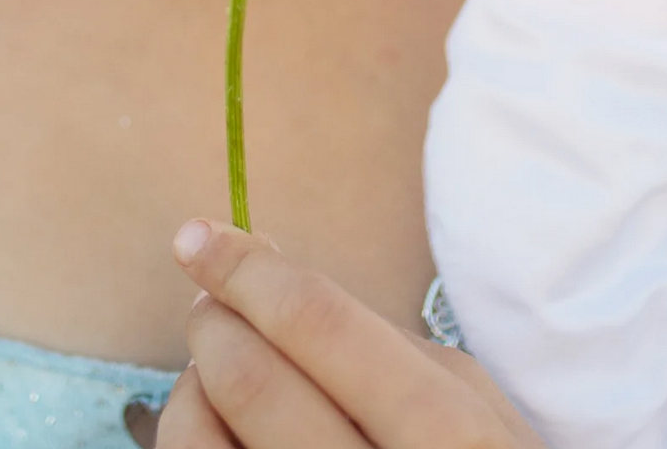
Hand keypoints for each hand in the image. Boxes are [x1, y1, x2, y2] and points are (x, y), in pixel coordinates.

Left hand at [156, 219, 545, 448]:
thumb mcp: (471, 404)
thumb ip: (380, 337)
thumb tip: (264, 260)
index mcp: (447, 434)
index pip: (320, 323)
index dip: (247, 270)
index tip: (200, 237)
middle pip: (252, 380)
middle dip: (215, 320)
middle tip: (212, 301)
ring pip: (204, 442)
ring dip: (195, 384)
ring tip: (216, 367)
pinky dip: (196, 436)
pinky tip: (221, 423)